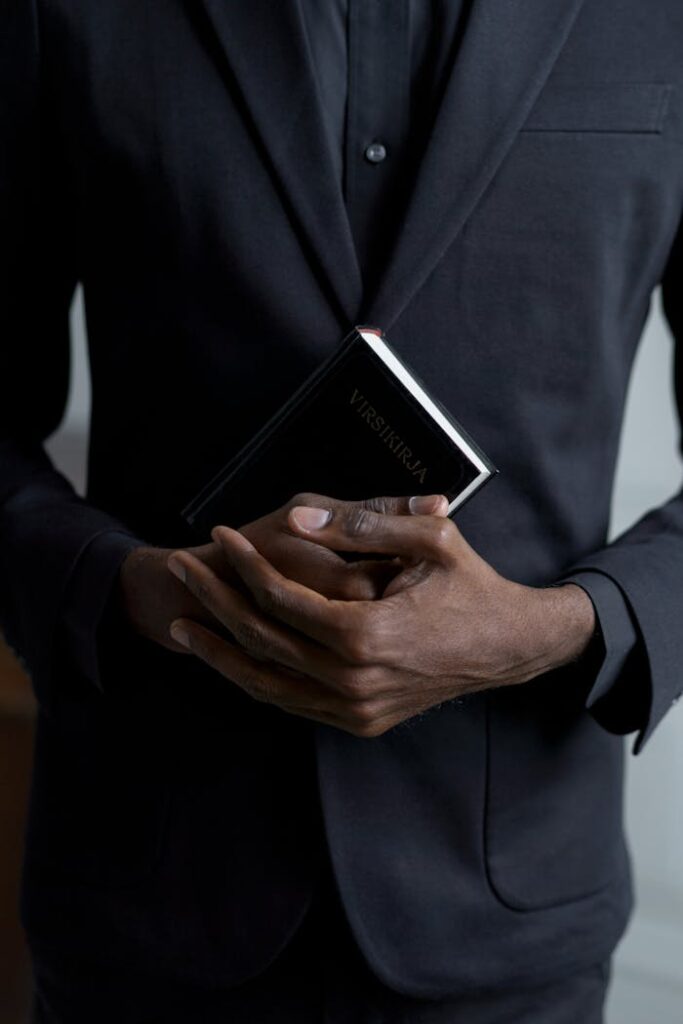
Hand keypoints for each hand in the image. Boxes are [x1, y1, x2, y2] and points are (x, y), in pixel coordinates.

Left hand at [165, 497, 595, 734]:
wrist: (509, 647)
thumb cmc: (472, 586)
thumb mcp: (431, 539)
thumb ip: (362, 524)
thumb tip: (296, 517)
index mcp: (367, 633)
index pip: (280, 599)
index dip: (243, 564)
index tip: (219, 536)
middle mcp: (354, 680)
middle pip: (262, 639)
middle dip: (214, 601)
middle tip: (180, 568)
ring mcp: (356, 709)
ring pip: (266, 683)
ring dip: (220, 652)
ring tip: (180, 623)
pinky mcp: (360, 722)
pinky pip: (292, 703)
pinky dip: (256, 678)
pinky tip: (230, 657)